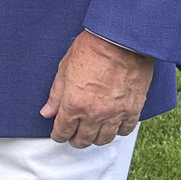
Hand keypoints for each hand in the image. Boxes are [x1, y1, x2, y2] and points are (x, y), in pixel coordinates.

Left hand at [40, 30, 153, 147]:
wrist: (121, 39)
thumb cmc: (91, 48)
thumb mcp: (64, 69)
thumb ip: (56, 95)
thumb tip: (47, 112)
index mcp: (74, 104)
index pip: (62, 131)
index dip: (58, 135)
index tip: (58, 134)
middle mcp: (94, 114)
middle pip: (83, 140)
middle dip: (75, 139)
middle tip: (74, 136)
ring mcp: (115, 113)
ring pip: (104, 139)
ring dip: (96, 138)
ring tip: (93, 132)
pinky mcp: (133, 109)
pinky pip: (125, 130)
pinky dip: (118, 131)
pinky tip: (113, 125)